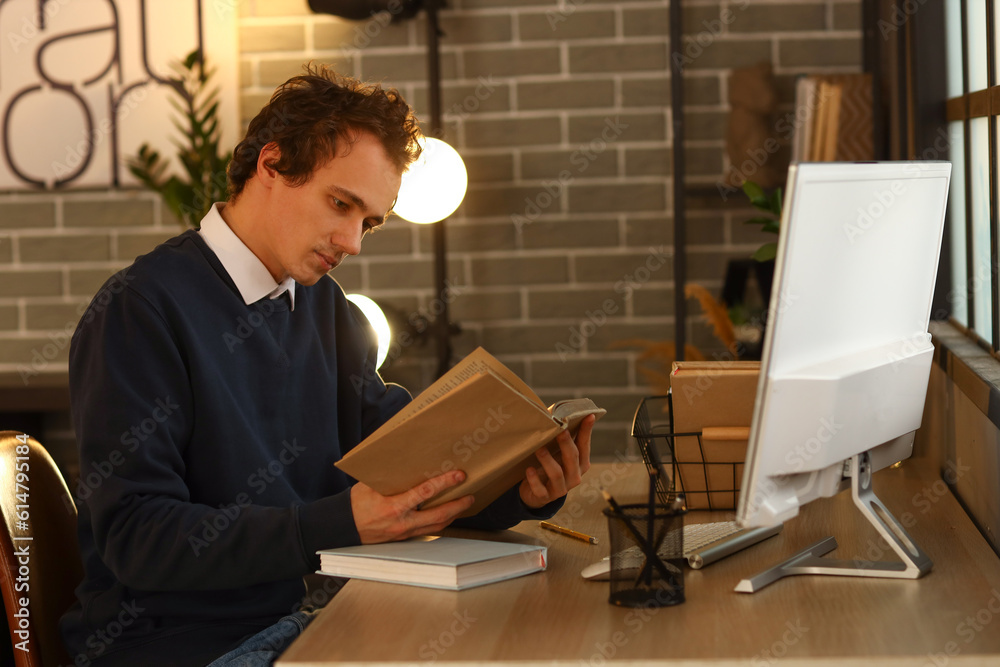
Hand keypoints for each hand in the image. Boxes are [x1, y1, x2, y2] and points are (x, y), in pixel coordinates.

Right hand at [351, 471, 474, 543]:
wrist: (343, 528)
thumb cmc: (356, 504)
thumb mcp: (370, 485)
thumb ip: (391, 477)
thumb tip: (408, 463)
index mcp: (394, 507)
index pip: (425, 493)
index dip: (444, 483)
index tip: (458, 475)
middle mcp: (402, 522)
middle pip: (438, 515)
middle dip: (458, 505)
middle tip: (471, 495)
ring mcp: (404, 533)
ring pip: (436, 526)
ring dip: (452, 515)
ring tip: (464, 504)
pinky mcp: (404, 538)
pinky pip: (427, 530)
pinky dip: (440, 522)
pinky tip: (447, 515)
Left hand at [519, 414, 594, 508]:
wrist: (536, 494)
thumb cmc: (549, 466)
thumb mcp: (557, 452)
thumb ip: (560, 435)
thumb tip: (555, 410)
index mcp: (580, 463)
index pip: (584, 445)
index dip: (587, 431)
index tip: (589, 415)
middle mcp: (574, 476)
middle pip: (573, 458)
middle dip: (566, 443)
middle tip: (559, 430)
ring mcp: (561, 488)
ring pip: (556, 473)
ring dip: (547, 460)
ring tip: (539, 449)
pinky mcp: (545, 497)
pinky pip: (541, 489)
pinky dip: (534, 479)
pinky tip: (529, 470)